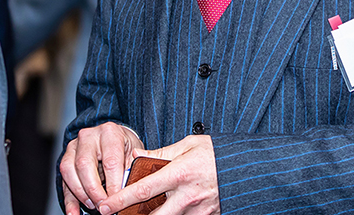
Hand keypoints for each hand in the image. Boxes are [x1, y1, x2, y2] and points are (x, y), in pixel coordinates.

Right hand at [59, 122, 143, 214]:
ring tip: (92, 206)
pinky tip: (74, 213)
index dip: (113, 184)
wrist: (115, 138)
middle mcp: (89, 136)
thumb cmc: (125, 148)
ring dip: (80, 193)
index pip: (110, 161)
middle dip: (93, 190)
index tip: (117, 200)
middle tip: (103, 206)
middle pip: (84, 164)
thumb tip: (129, 192)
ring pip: (69, 170)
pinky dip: (68, 200)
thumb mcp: (134, 155)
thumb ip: (131, 171)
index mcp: (110, 133)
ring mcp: (74, 146)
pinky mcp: (66, 157)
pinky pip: (63, 179)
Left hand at [95, 135, 219, 214]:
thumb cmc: (216, 153)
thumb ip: (161, 153)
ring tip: (142, 209)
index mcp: (180, 174)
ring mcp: (198, 211)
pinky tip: (170, 207)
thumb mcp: (188, 145)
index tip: (106, 206)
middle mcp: (187, 196)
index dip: (121, 200)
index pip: (143, 190)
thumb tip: (137, 158)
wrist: (247, 168)